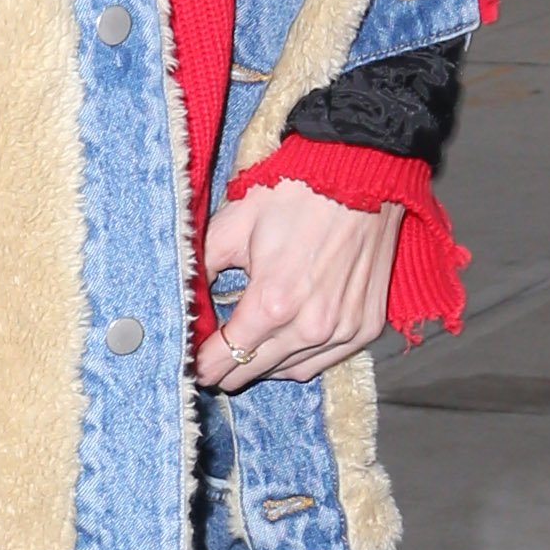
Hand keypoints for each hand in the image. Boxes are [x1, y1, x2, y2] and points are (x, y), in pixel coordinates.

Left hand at [196, 179, 400, 391]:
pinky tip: (286, 336)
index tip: (192, 359)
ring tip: (252, 340)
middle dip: (227, 364)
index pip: (222, 359)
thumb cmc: (296, 195)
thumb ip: (201, 271)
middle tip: (215, 351)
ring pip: (287, 372)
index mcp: (271, 304)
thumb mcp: (232, 226)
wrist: (360, 177)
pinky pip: (323, 362)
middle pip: (251, 371)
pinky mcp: (366, 327)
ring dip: (264, 362)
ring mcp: (342, 331)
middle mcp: (309, 327)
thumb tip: (184, 303)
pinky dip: (300, 355)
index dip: (201, 363)